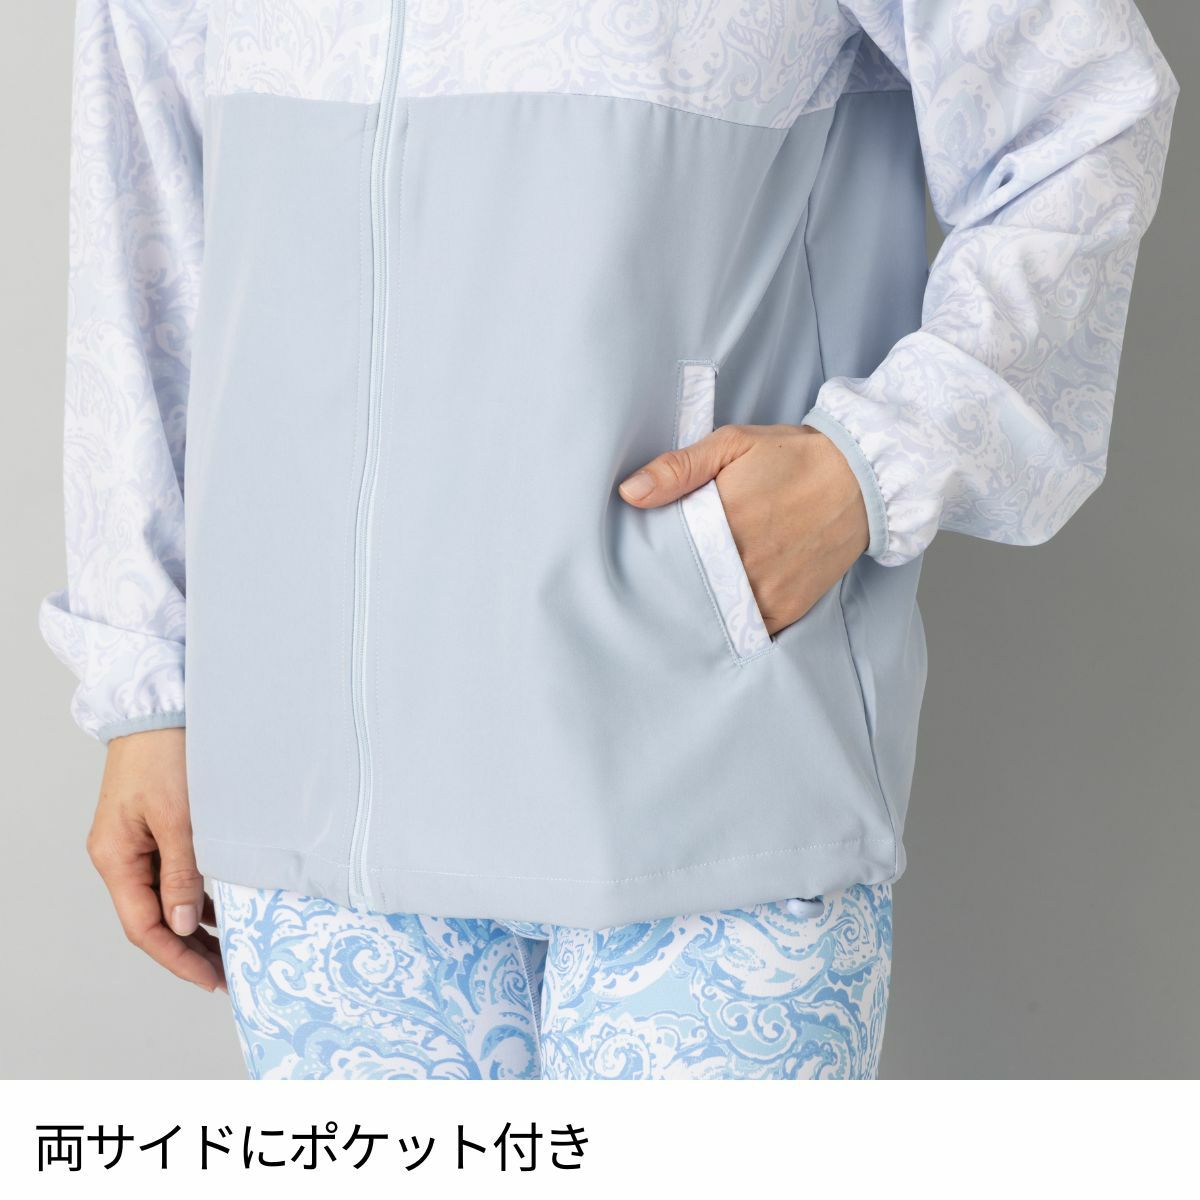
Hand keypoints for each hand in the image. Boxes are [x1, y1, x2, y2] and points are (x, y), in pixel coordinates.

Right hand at [87, 727, 225, 992]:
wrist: (159, 706)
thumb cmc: (166, 754)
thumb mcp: (180, 817)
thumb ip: (183, 873)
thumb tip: (186, 925)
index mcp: (116, 858)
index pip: (144, 926)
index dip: (177, 957)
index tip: (211, 979)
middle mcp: (120, 855)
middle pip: (152, 918)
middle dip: (188, 949)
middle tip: (226, 974)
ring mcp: (136, 842)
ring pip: (164, 898)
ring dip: (194, 924)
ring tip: (229, 949)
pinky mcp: (155, 828)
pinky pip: (173, 874)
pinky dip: (195, 894)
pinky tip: (220, 909)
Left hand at [618, 424, 868, 634]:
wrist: (861, 479)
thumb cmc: (791, 457)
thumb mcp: (732, 444)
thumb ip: (679, 467)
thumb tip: (630, 493)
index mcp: (724, 518)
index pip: (668, 552)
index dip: (650, 558)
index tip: (639, 558)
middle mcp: (745, 559)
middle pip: (688, 587)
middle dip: (670, 586)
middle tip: (651, 586)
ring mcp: (768, 589)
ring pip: (715, 614)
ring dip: (698, 609)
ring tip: (679, 602)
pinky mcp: (787, 608)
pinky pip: (748, 630)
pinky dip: (731, 625)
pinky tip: (716, 614)